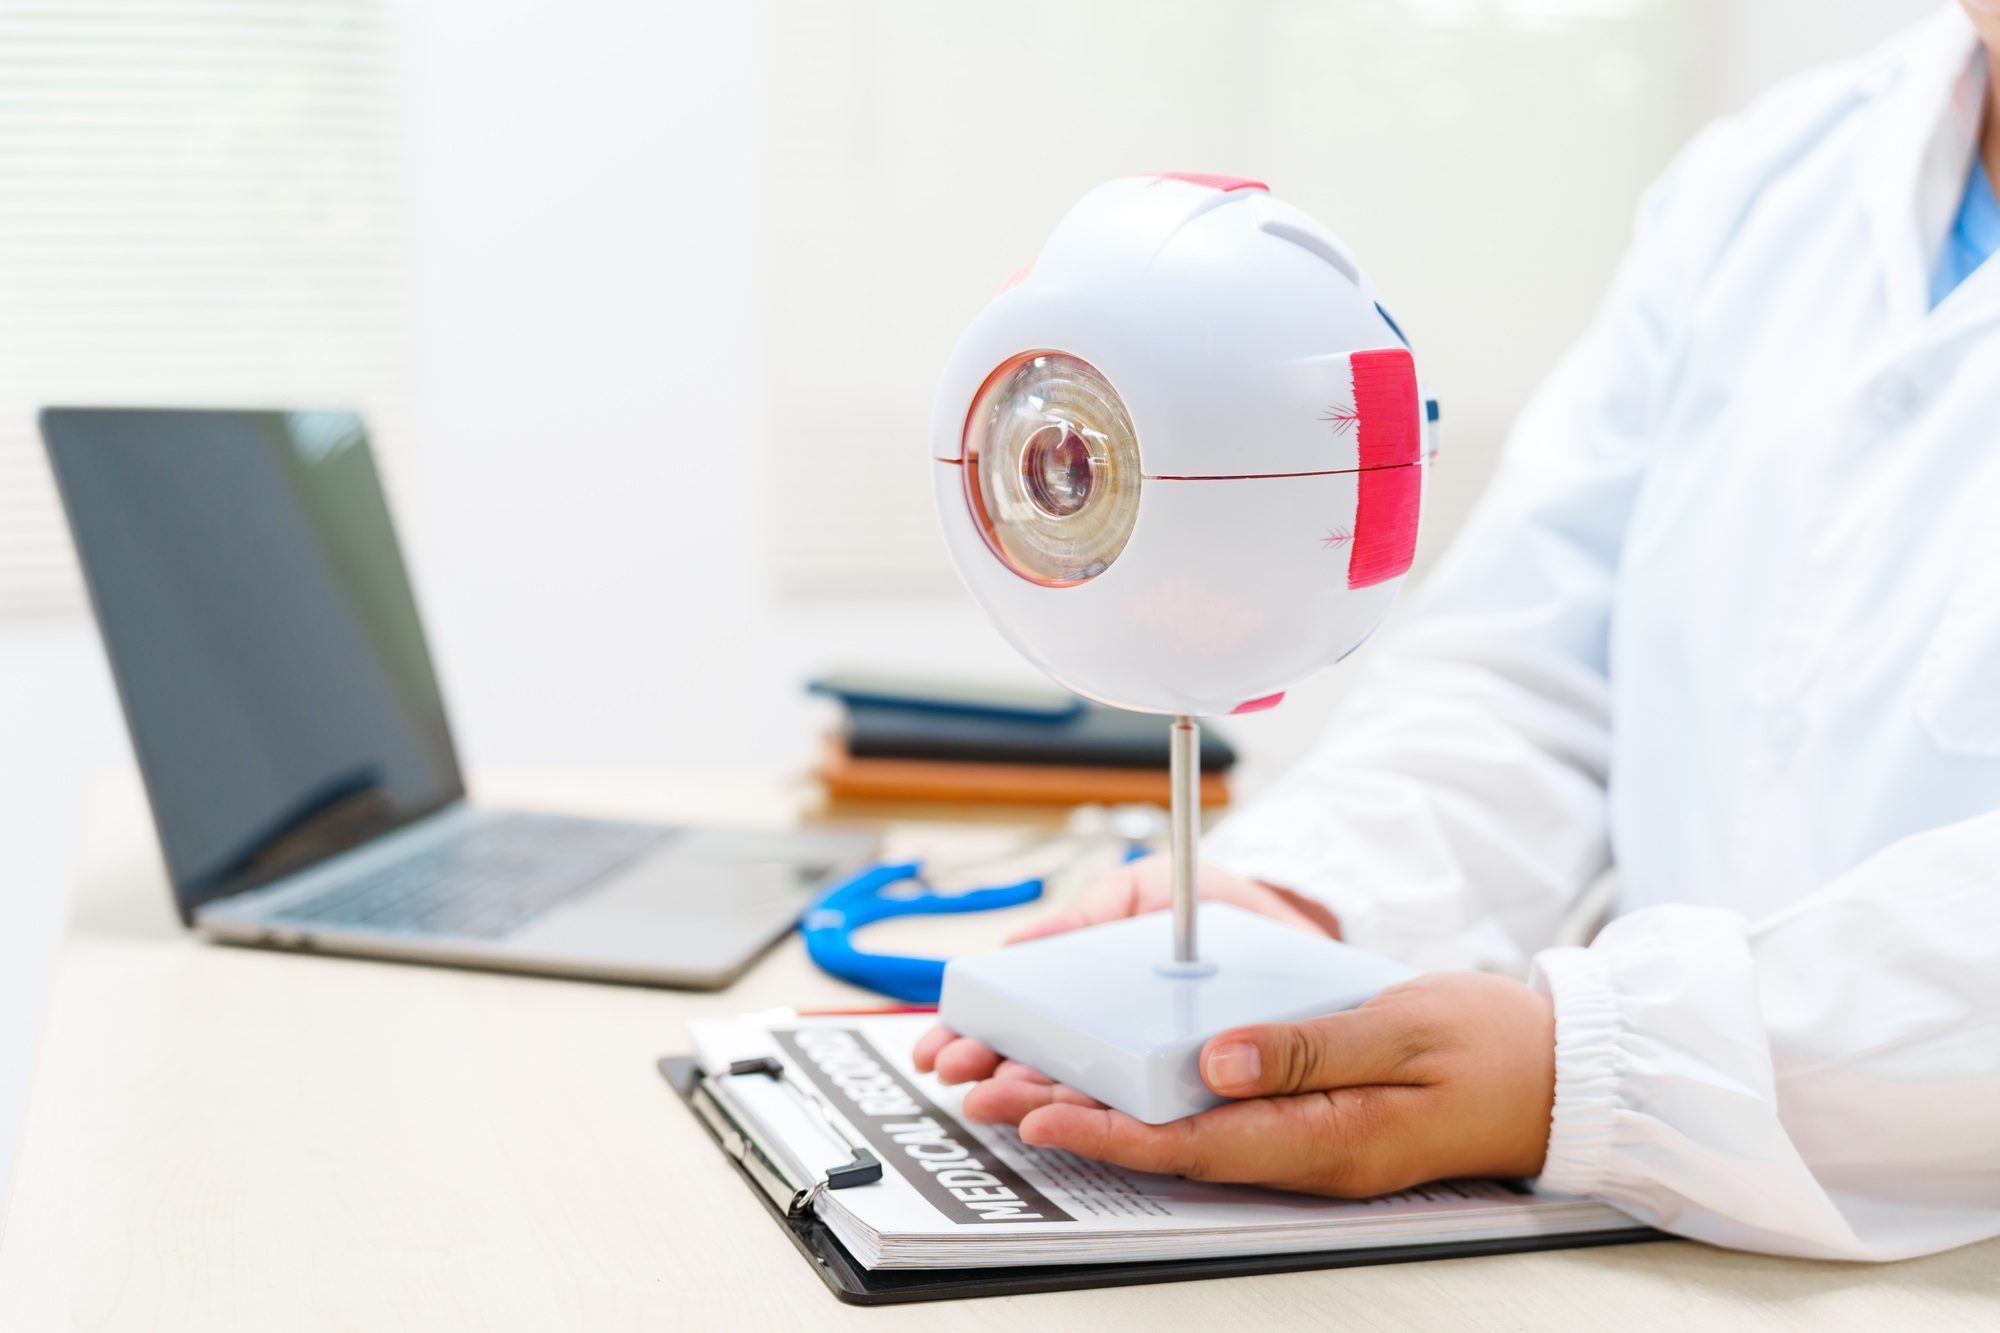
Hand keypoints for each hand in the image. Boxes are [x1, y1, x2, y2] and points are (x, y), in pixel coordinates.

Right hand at [913, 856, 1337, 1084]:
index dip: (977, 1036)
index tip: (944, 1043)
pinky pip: (1148, 1122)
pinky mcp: (1199, 1101)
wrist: (1305, 933)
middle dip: (989, 1072)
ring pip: (1081, 1102)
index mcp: (1094, 999)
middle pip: (1038, 1070)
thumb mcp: (1152, 889)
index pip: (1022, 1026)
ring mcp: (1154, 1077)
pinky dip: (1102, 1127)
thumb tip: (1022, 944)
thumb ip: (1094, 910)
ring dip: (1027, 1101)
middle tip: (959, 1072)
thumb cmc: (1225, 912)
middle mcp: (1118, 1045)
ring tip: (989, 1098)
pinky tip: (1061, 1123)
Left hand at [955, 972, 1556, 1196]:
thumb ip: (1306, 1045)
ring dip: (1108, 1117)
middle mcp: (1308, 1154)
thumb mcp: (1400, 1024)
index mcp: (1328, 1138)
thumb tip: (1216, 1059)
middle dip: (1081, 1124)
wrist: (1558, 1075)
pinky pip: (1221, 1125)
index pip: (1194, 1143)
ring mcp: (1311, 1147)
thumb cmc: (1494, 1046)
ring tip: (1029, 1092)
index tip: (1042, 1111)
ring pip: (1188, 1139)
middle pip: (1173, 1148)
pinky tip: (1120, 1090)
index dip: (1110, 1131)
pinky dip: (1159, 1108)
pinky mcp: (1314, 1127)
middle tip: (999, 1097)